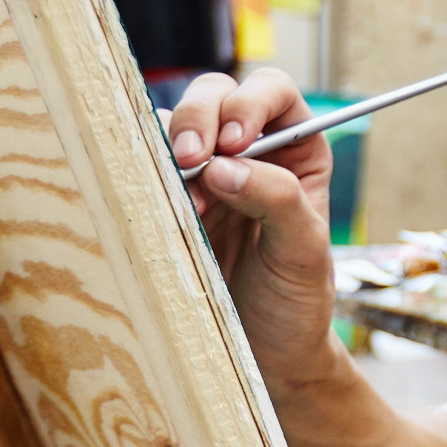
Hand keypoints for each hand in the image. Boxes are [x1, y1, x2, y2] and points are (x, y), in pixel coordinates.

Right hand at [168, 68, 337, 383]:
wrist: (265, 355)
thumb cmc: (296, 303)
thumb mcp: (304, 255)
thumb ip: (279, 202)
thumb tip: (227, 165)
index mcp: (297, 151)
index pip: (273, 92)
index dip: (249, 104)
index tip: (235, 143)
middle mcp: (250, 152)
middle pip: (216, 96)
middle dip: (198, 117)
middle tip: (190, 159)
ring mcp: (203, 175)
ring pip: (171, 128)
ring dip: (167, 151)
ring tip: (181, 201)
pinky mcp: (166, 202)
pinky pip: (142, 169)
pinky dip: (141, 177)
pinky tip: (151, 205)